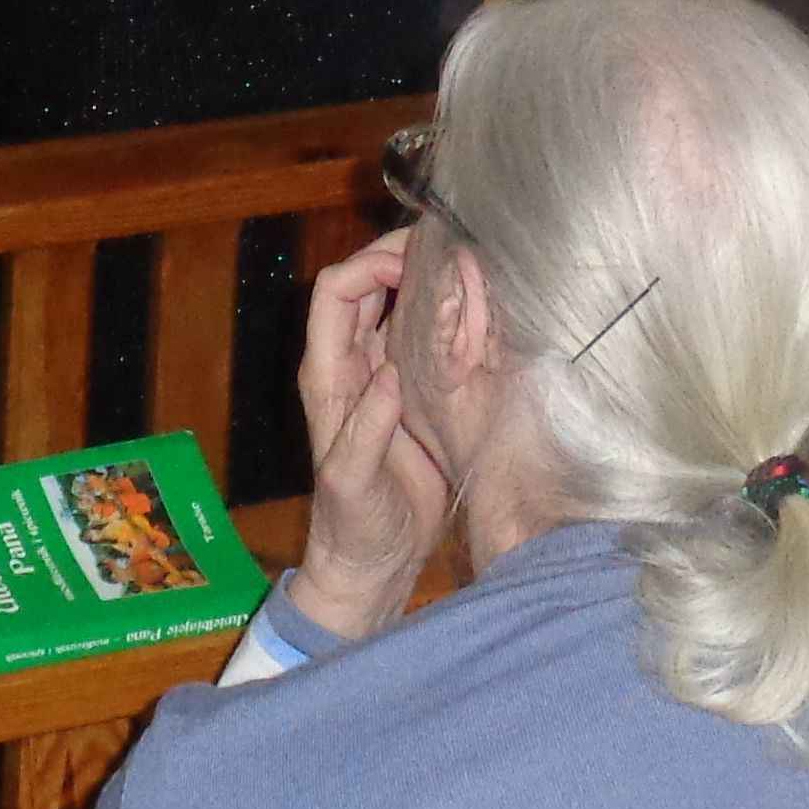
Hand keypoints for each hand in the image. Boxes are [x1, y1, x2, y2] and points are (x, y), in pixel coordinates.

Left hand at [290, 230, 452, 640]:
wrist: (374, 561)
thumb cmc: (354, 524)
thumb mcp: (352, 483)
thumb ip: (365, 431)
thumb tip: (389, 374)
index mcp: (329, 374)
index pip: (336, 293)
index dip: (369, 266)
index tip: (415, 266)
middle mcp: (353, 363)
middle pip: (366, 285)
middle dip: (401, 256)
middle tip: (451, 248)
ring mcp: (383, 374)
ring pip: (398, 306)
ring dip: (427, 282)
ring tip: (471, 271)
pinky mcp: (414, 392)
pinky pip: (425, 338)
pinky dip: (447, 317)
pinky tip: (480, 313)